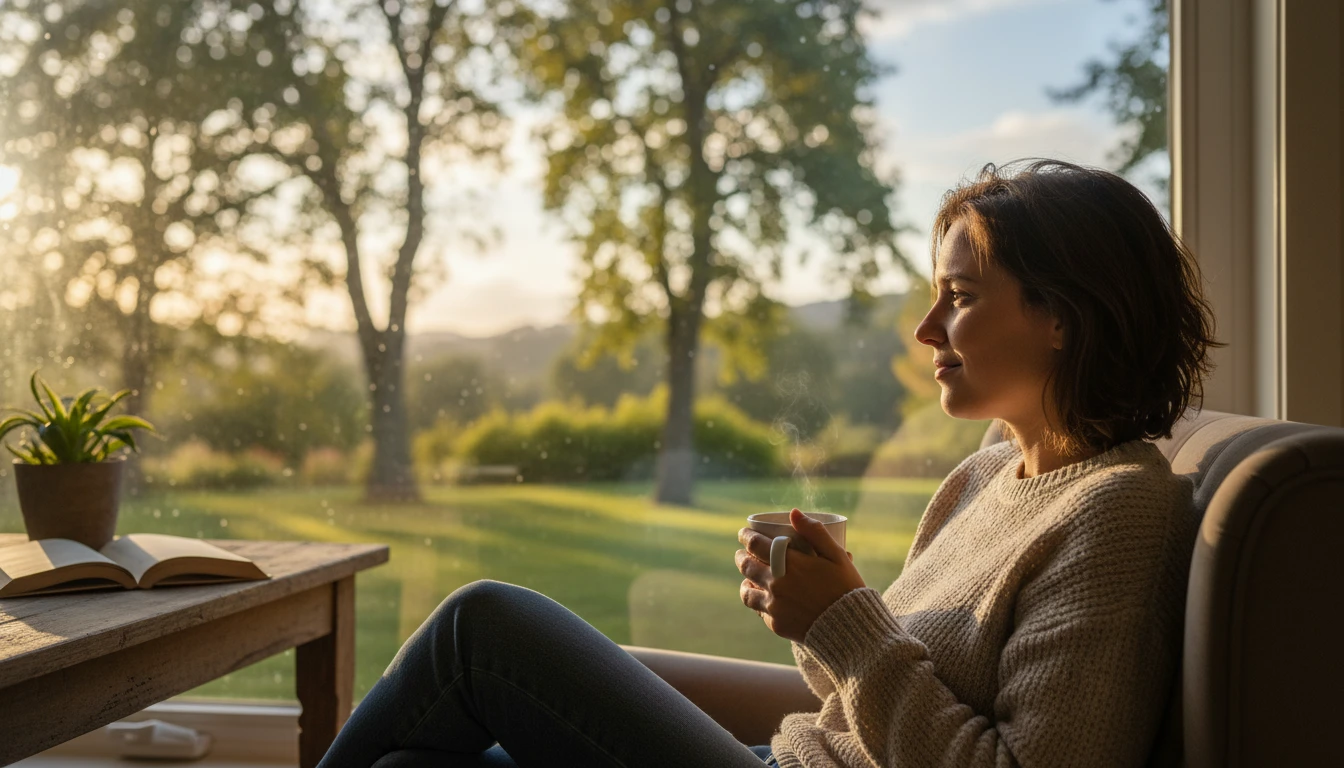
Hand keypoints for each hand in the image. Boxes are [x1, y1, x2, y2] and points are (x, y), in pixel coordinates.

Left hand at [736, 509, 865, 642]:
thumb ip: (814, 532)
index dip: (746, 536)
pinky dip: (759, 603)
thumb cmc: (845, 587)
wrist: (850, 627)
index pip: (755, 544)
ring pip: (747, 592)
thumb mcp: (835, 555)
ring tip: (747, 578)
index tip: (744, 533)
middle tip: (743, 554)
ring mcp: (774, 606)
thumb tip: (793, 512)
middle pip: (746, 566)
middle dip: (741, 557)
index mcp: (789, 563)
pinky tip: (763, 599)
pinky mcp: (776, 624)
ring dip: (744, 581)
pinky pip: (760, 611)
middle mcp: (776, 584)